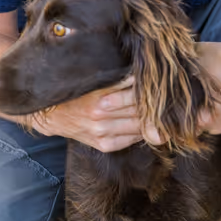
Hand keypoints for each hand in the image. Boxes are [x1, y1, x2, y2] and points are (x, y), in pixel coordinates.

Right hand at [29, 76, 154, 152]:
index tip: (159, 85)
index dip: (150, 89)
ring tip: (161, 113)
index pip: (135, 91)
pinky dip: (140, 132)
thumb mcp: (94, 80)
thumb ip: (118, 79)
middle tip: (167, 99)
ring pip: (138, 125)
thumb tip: (142, 76)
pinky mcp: (103, 145)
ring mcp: (102, 131)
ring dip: (151, 120)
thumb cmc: (77, 92)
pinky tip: (145, 125)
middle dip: (154, 105)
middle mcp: (100, 113)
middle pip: (139, 108)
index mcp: (99, 92)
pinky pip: (131, 139)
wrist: (53, 115)